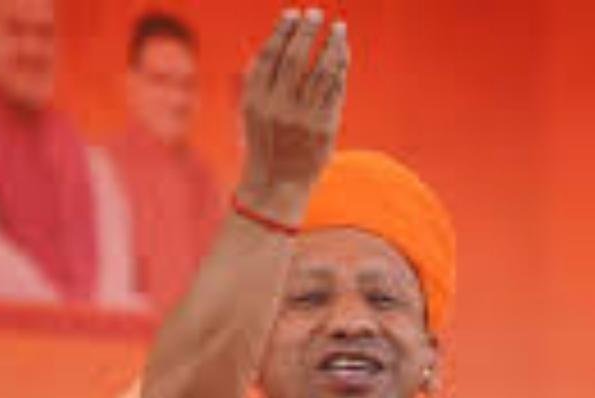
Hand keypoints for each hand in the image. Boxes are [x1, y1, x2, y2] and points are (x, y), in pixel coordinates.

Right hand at [235, 8, 348, 225]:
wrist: (277, 184)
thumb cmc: (265, 142)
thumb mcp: (251, 111)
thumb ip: (261, 79)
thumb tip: (278, 41)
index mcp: (255, 100)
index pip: (269, 55)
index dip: (282, 31)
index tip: (292, 13)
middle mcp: (277, 107)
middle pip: (294, 59)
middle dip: (307, 32)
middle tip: (317, 13)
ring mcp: (302, 118)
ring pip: (320, 71)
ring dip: (331, 45)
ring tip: (338, 28)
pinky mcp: (324, 127)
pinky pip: (335, 89)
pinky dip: (341, 68)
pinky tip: (343, 53)